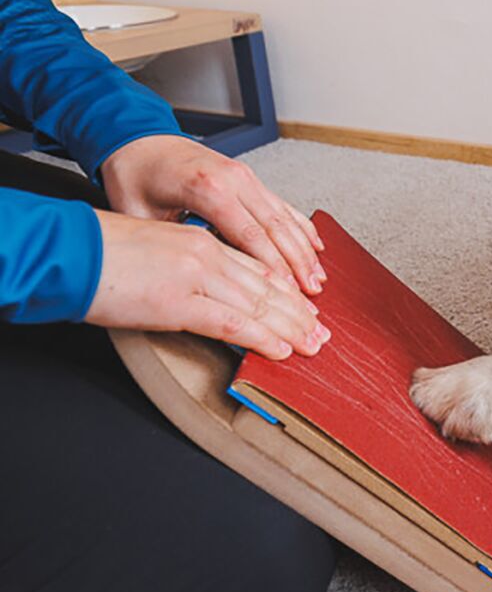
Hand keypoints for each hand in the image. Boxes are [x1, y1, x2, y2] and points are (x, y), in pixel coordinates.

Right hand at [85, 209, 329, 359]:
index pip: (257, 267)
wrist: (69, 250)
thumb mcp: (158, 250)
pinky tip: (280, 350)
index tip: (305, 306)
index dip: (286, 290)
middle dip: (298, 313)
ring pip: (257, 306)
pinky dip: (261, 338)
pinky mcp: (179, 303)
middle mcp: (206, 256)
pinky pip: (232, 324)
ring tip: (312, 344)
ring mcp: (196, 278)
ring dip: (290, 329)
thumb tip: (207, 289)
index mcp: (200, 241)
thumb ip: (188, 265)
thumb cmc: (103, 252)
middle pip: (266, 287)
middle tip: (321, 331)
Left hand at [100, 135, 325, 294]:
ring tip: (317, 276)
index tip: (288, 291)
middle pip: (276, 228)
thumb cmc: (135, 174)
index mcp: (207, 188)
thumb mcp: (140, 215)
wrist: (136, 138)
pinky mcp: (248, 177)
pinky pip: (281, 204)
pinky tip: (314, 244)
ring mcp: (244, 176)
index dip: (273, 266)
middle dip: (298, 263)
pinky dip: (300, 226)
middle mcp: (232, 179)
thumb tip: (191, 279)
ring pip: (284, 217)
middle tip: (311, 291)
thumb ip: (172, 245)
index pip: (251, 235)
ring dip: (304, 248)